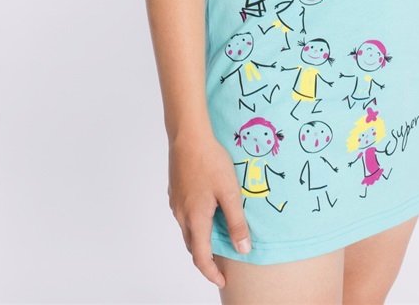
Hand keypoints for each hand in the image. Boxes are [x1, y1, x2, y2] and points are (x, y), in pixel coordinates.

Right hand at [167, 129, 250, 288]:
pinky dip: (195, 222)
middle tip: (222, 260)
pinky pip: (184, 215)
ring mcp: (176, 203)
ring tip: (217, 235)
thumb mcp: (230, 193)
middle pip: (193, 246)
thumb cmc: (211, 162)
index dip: (212, 273)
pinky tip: (207, 210)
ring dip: (200, 239)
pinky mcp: (175, 191)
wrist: (188, 137)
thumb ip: (236, 222)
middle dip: (206, 258)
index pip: (201, 258)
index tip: (223, 280)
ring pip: (187, 230)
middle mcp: (182, 215)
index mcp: (196, 219)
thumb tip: (243, 248)